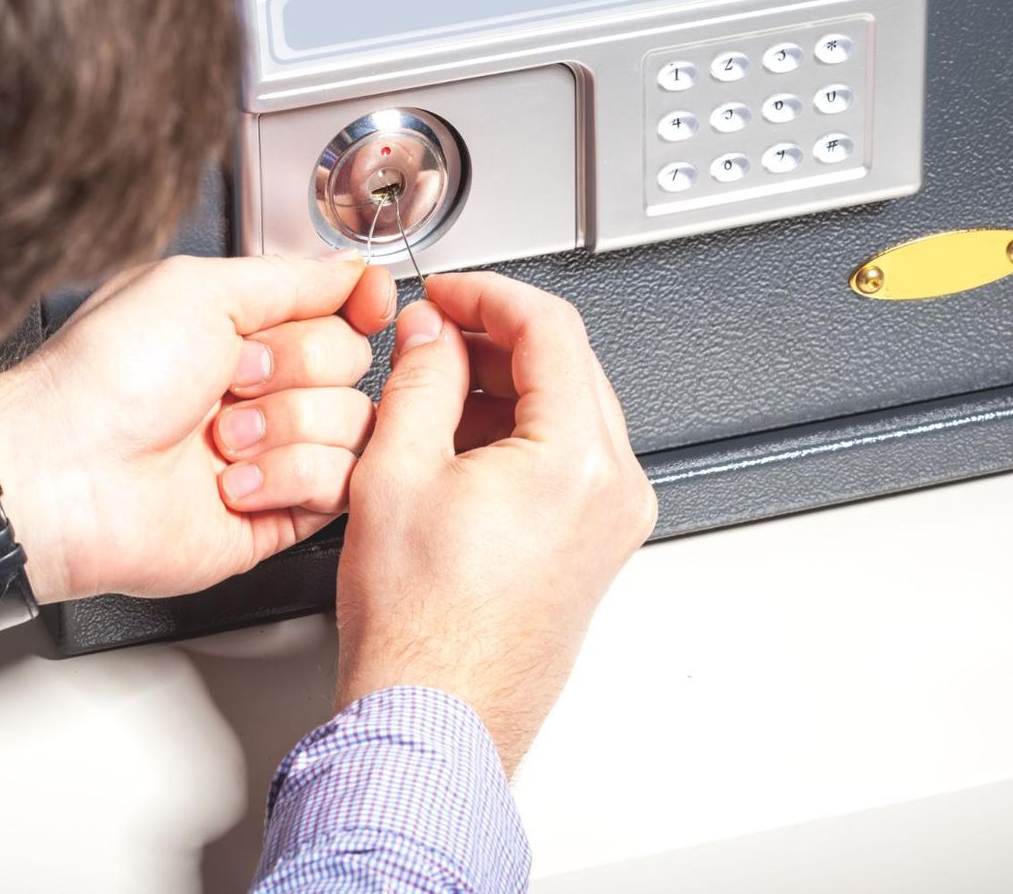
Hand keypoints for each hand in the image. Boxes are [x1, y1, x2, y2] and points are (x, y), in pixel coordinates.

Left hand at [0, 252, 394, 603]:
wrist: (64, 473)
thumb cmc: (106, 376)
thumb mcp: (198, 288)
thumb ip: (290, 278)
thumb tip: (350, 267)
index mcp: (240, 331)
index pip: (339, 311)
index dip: (360, 306)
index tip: (365, 304)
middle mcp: (260, 390)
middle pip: (353, 364)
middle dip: (296, 367)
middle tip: (232, 379)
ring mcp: (272, 454)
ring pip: (355, 426)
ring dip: (288, 426)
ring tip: (221, 440)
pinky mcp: (278, 516)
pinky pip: (339, 488)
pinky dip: (290, 478)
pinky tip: (234, 482)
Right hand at [333, 273, 656, 772]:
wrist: (434, 718)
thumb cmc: (421, 629)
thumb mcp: (397, 471)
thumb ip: (421, 379)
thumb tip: (432, 332)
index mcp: (578, 459)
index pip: (550, 328)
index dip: (487, 294)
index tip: (444, 293)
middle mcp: (615, 487)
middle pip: (568, 365)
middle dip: (494, 337)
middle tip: (430, 334)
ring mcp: (612, 521)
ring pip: (568, 409)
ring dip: (504, 383)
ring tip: (430, 390)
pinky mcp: (596, 546)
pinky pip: (567, 458)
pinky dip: (516, 432)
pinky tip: (456, 440)